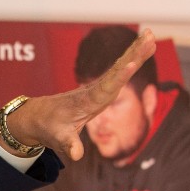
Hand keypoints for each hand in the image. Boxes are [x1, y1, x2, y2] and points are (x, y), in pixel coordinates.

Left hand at [1, 29, 156, 160]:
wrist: (38, 116)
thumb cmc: (49, 128)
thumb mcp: (57, 139)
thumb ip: (68, 144)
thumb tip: (76, 155)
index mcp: (86, 101)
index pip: (106, 88)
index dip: (119, 77)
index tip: (130, 63)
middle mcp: (94, 90)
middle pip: (117, 70)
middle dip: (133, 55)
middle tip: (148, 37)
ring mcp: (98, 87)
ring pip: (119, 67)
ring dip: (135, 51)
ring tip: (150, 35)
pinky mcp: (101, 87)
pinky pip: (119, 71)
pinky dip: (131, 58)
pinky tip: (142, 49)